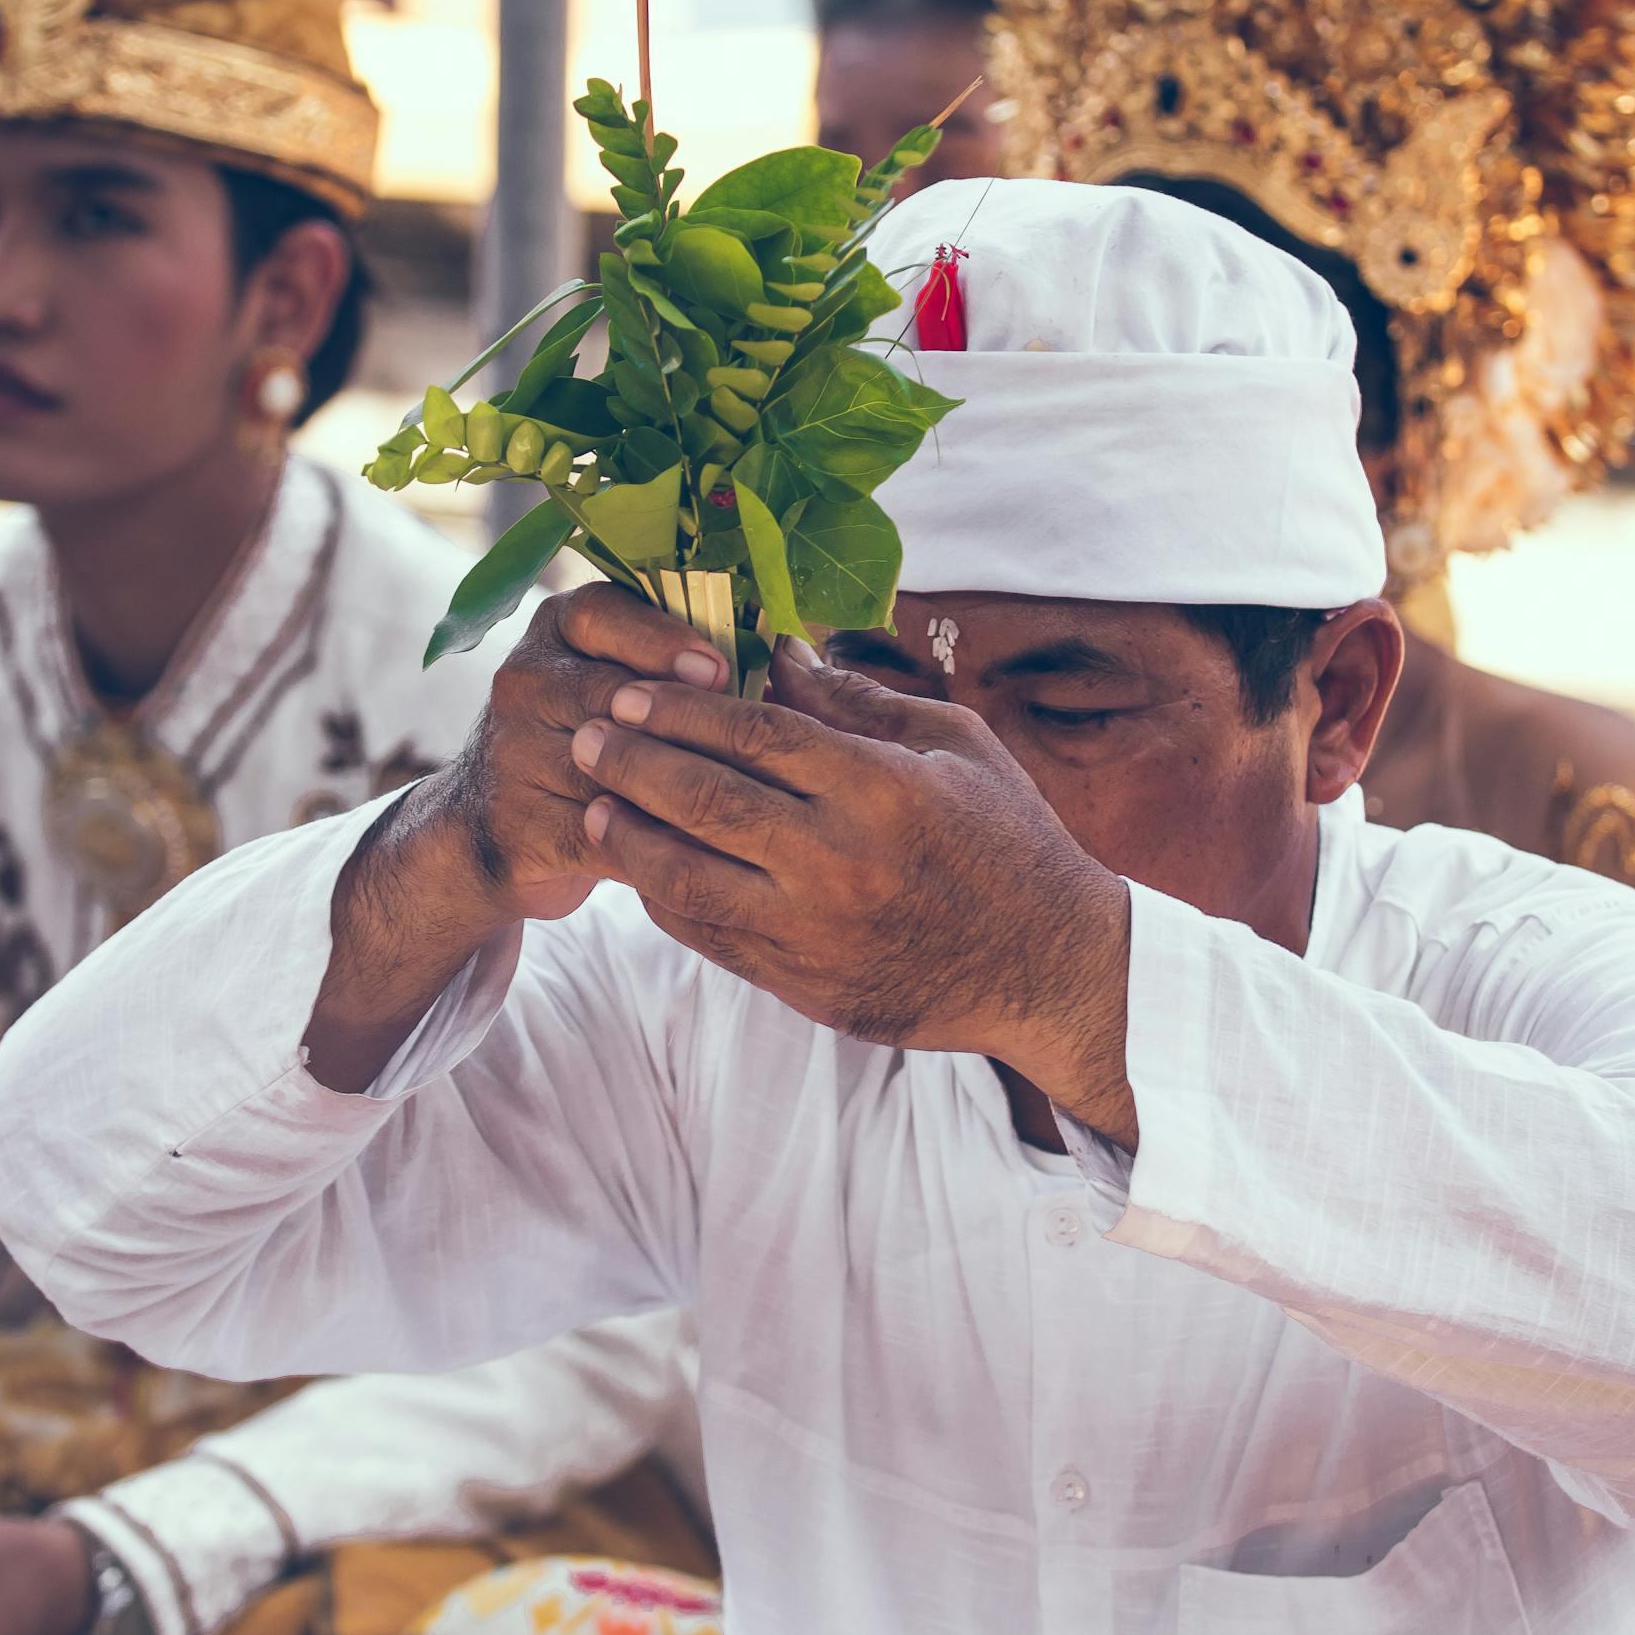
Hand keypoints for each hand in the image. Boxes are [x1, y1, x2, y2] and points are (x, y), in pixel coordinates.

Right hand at [415, 584, 739, 927]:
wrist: (492, 832)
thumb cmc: (591, 744)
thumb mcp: (620, 684)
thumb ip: (684, 666)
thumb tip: (792, 656)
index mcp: (557, 631)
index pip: (601, 612)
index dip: (661, 638)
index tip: (717, 667)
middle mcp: (524, 682)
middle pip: (606, 692)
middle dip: (678, 720)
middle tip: (741, 743)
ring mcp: (512, 754)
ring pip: (607, 769)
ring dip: (675, 790)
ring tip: (744, 805)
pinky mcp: (518, 825)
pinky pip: (600, 835)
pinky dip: (656, 848)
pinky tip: (708, 857)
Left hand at [568, 636, 1133, 1132]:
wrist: (1048, 967)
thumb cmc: (1006, 837)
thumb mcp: (954, 744)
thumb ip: (858, 701)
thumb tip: (777, 649)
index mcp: (879, 787)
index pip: (752, 735)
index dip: (679, 709)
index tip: (629, 690)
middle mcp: (840, 860)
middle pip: (705, 800)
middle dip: (633, 762)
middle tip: (586, 735)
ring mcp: (817, 930)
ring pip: (688, 877)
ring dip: (631, 837)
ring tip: (594, 804)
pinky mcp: (805, 985)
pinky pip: (711, 938)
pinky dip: (666, 901)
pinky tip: (644, 871)